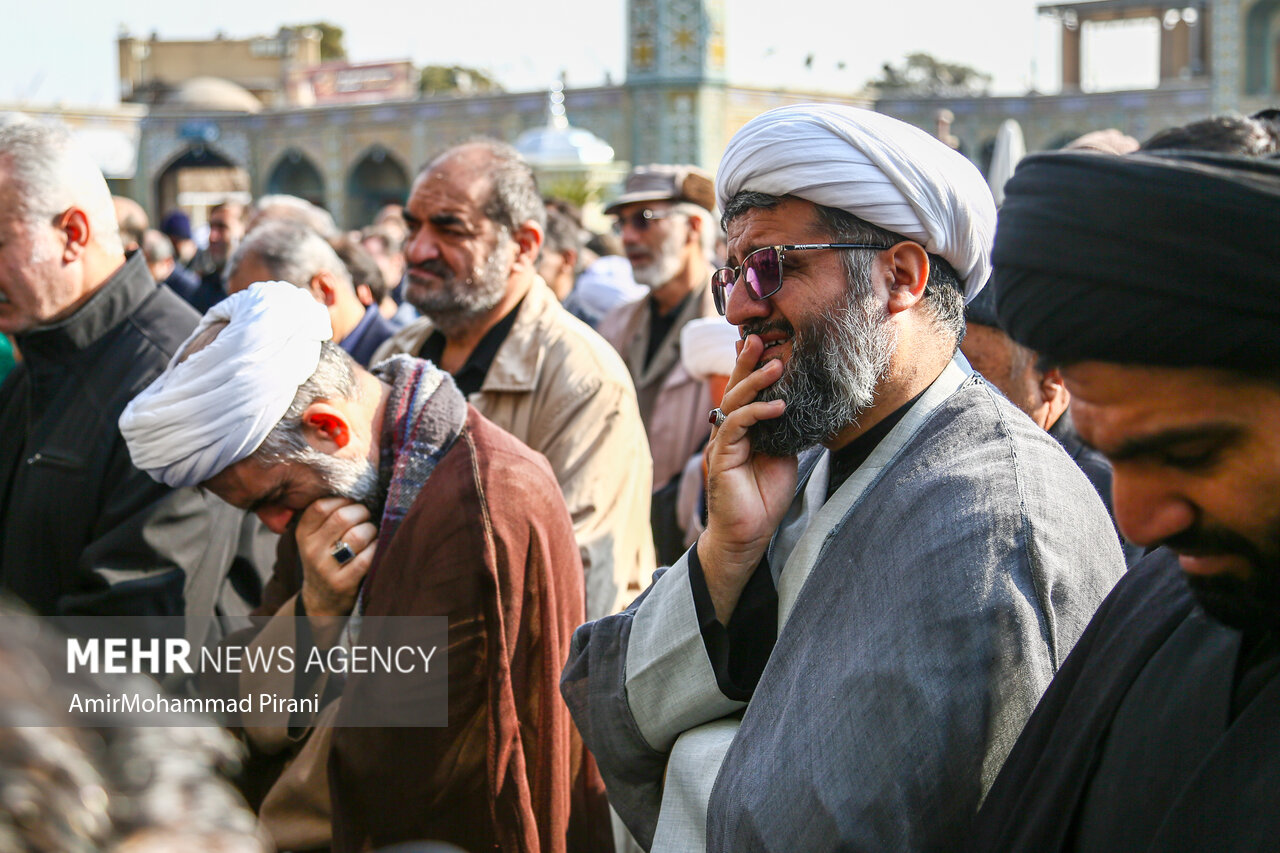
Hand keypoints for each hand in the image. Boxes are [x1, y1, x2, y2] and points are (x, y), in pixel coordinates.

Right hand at [295, 497, 377, 648]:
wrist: (321, 600)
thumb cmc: (325, 559)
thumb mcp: (315, 538)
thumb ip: (328, 516)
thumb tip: (358, 487)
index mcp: (303, 533)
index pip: (321, 505)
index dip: (343, 499)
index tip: (353, 502)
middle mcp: (311, 550)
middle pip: (342, 517)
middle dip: (361, 512)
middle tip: (366, 516)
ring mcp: (326, 568)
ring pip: (358, 535)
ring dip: (371, 530)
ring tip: (371, 533)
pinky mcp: (342, 583)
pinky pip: (367, 557)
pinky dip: (377, 548)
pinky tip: (376, 548)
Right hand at [697, 334, 797, 624]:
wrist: (748, 533)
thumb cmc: (764, 498)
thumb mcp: (783, 456)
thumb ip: (785, 431)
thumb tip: (800, 406)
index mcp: (742, 429)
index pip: (744, 391)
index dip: (751, 367)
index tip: (765, 342)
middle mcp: (728, 431)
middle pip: (734, 388)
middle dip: (747, 361)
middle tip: (760, 336)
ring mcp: (723, 443)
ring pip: (733, 401)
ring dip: (755, 381)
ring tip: (776, 364)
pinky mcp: (722, 457)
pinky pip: (736, 425)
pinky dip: (756, 413)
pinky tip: (778, 406)